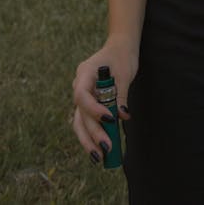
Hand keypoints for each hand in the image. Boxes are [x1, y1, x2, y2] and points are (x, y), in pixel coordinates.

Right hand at [71, 35, 138, 161]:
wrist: (120, 47)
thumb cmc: (122, 56)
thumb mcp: (124, 73)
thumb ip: (121, 94)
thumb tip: (122, 116)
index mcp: (84, 73)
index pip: (82, 95)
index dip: (93, 110)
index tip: (110, 119)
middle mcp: (79, 85)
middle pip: (81, 114)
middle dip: (93, 133)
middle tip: (106, 148)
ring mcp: (82, 95)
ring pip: (80, 122)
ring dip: (89, 140)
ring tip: (99, 157)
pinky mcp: (88, 103)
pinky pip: (87, 121)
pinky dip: (93, 134)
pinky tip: (100, 149)